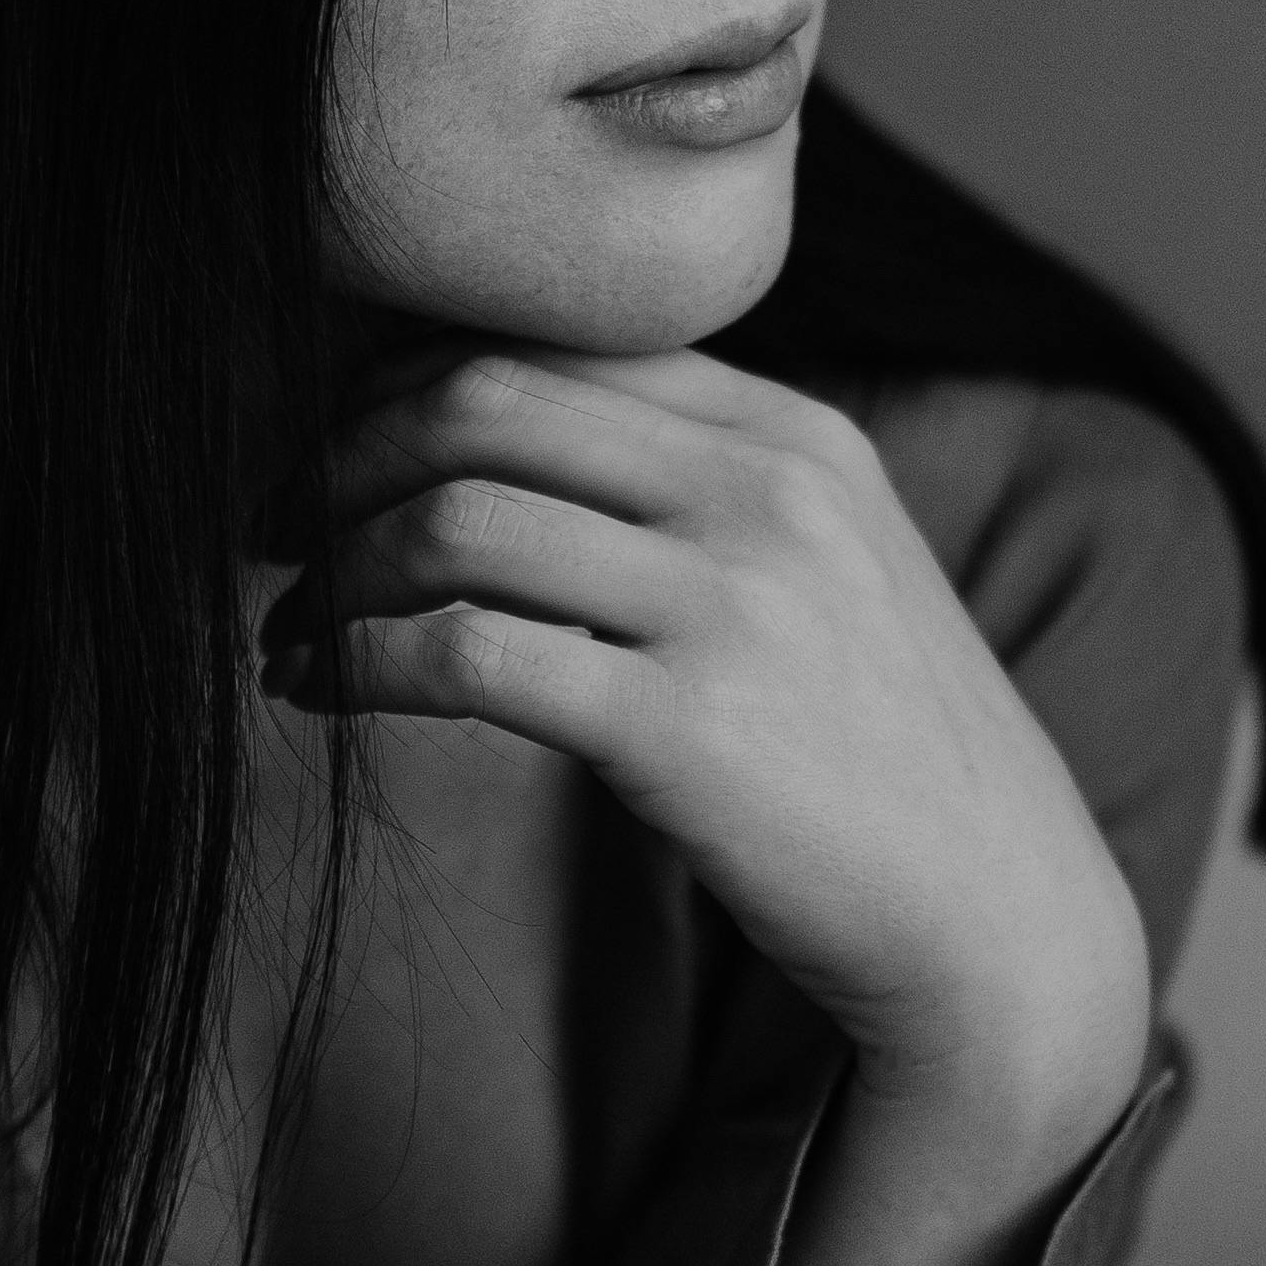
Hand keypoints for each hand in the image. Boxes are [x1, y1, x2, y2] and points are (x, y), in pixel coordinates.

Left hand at [267, 342, 1149, 1159]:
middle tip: (272, 532)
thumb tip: (507, 459)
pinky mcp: (687, 726)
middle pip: (478, 403)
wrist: (992, 918)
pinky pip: (466, 654)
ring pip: (451, 521)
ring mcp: (732, 601)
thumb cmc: (882, 763)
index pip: (546, 347)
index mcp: (789, 432)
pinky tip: (319, 694)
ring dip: (330, 574)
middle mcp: (763, 489)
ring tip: (287, 635)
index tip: (330, 456)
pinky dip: (358, 664)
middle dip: (336, 459)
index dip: (398, 388)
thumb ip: (700, 494)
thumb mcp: (824, 573)